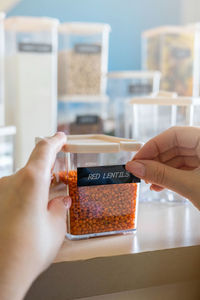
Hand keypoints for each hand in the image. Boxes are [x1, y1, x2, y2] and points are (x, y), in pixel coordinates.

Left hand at [0, 132, 70, 299]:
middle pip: (33, 167)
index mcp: (30, 181)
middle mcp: (10, 182)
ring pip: (22, 182)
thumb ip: (59, 208)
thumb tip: (61, 202)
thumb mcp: (56, 227)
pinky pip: (12, 192)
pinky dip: (24, 197)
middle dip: (49, 173)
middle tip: (61, 181)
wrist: (1, 274)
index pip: (44, 149)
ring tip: (46, 205)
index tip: (61, 137)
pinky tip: (30, 213)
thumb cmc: (27, 253)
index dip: (55, 141)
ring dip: (36, 188)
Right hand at [126, 126, 199, 209]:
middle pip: (175, 146)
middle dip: (155, 161)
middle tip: (140, 172)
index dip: (152, 146)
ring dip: (162, 171)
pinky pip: (186, 167)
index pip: (173, 135)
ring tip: (150, 182)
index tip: (137, 159)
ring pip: (179, 158)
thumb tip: (136, 167)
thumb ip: (161, 175)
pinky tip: (161, 185)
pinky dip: (172, 176)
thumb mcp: (189, 185)